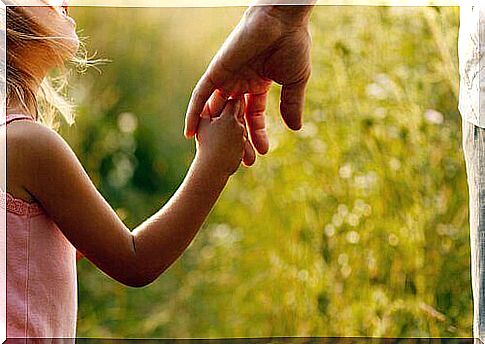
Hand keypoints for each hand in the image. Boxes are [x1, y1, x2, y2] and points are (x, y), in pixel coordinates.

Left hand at [185, 5, 312, 164]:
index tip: (263, 152)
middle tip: (243, 162)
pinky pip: (200, 96)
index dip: (257, 134)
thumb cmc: (292, 45)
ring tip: (217, 156)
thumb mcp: (294, 82)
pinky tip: (189, 132)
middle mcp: (239, 82)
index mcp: (257, 84)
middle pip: (234, 118)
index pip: (253, 115)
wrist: (283, 21)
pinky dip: (193, 113)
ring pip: (216, 111)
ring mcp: (226, 78)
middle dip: (238, 140)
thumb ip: (291, 105)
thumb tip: (296, 128)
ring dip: (216, 133)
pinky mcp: (216, 72)